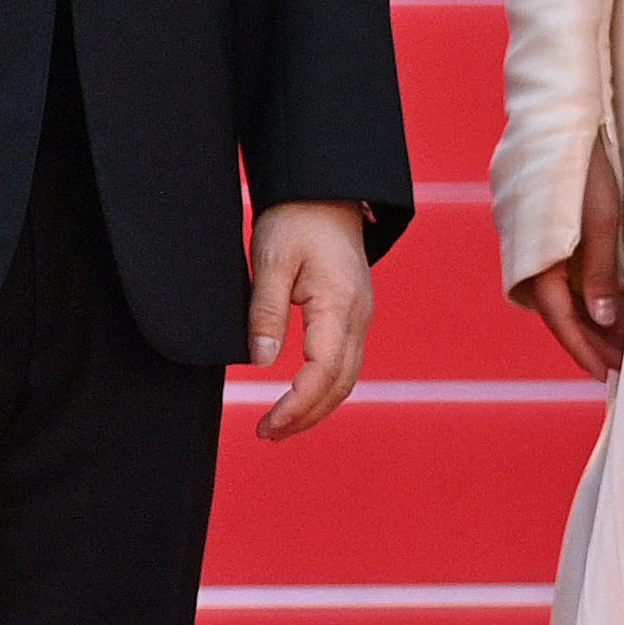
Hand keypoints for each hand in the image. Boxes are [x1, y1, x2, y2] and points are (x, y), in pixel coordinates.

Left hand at [245, 200, 376, 440]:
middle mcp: (358, 316)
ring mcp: (361, 316)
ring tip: (279, 425)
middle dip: (306, 417)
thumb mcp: (270, 260)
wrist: (325, 190)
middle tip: (267, 434)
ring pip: (346, 378)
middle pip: (340, 385)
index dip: (296, 406)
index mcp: (339, 305)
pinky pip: (345, 362)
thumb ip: (265, 312)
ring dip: (316, 407)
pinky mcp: (354, 314)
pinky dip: (324, 388)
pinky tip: (300, 396)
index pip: (322, 373)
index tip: (267, 424)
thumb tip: (262, 361)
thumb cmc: (296, 218)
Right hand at [507, 141, 623, 382]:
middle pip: (558, 313)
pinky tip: (603, 302)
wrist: (556, 117)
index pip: (562, 319)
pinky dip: (579, 293)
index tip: (610, 374)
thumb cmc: (584, 163)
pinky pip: (555, 275)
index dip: (586, 350)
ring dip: (586, 319)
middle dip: (590, 340)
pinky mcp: (535, 233)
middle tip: (622, 364)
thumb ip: (601, 272)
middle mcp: (524, 257)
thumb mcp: (602, 218)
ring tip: (619, 340)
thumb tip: (605, 319)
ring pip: (557, 295)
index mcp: (536, 258)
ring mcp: (527, 245)